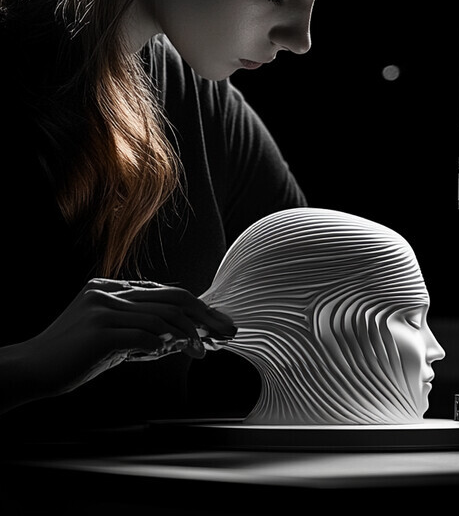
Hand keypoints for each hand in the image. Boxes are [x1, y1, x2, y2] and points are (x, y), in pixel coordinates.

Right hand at [24, 278, 236, 398]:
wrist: (30, 371)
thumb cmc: (74, 358)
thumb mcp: (115, 340)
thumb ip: (146, 334)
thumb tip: (187, 338)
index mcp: (113, 288)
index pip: (167, 293)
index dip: (198, 308)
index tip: (218, 326)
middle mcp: (109, 291)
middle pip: (173, 297)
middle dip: (205, 316)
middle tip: (226, 332)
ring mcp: (103, 307)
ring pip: (163, 316)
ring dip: (187, 335)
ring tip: (200, 351)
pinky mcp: (99, 329)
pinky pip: (143, 335)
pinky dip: (160, 345)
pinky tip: (166, 353)